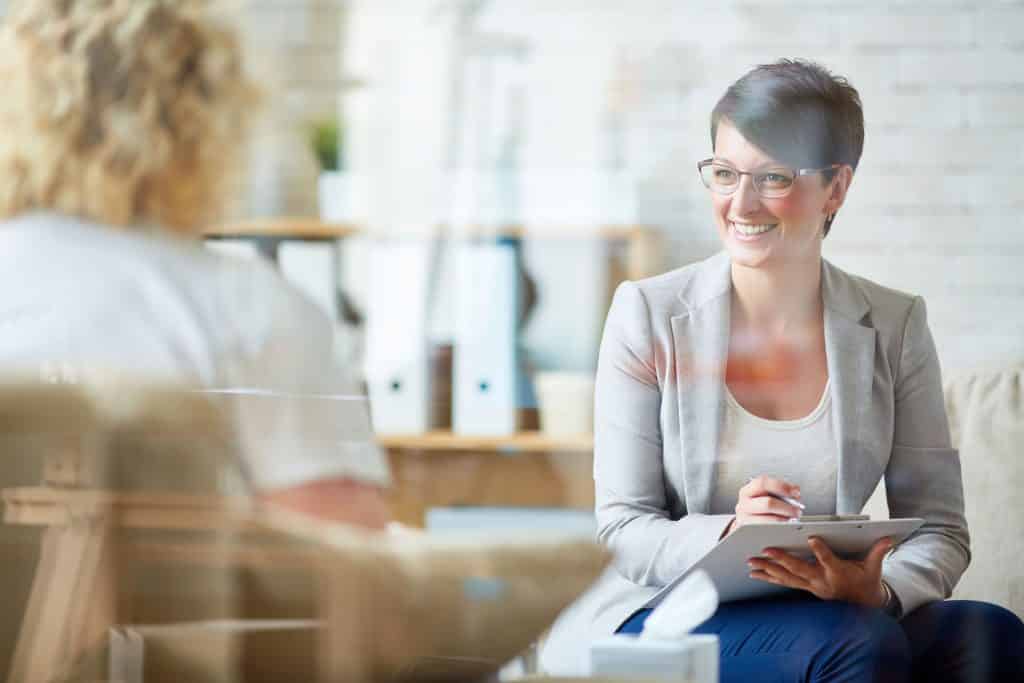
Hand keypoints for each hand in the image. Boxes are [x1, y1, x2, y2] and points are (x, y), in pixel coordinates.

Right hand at [723, 475, 802, 536]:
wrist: (748, 525)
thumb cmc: (761, 509)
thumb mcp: (765, 496)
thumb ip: (778, 492)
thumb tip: (795, 495)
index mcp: (747, 492)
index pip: (762, 484)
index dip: (781, 487)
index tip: (796, 492)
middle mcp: (743, 505)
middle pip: (768, 504)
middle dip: (787, 507)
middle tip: (797, 511)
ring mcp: (745, 520)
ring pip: (770, 520)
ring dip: (785, 520)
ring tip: (793, 520)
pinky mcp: (750, 534)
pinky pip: (770, 532)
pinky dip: (781, 529)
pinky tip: (786, 527)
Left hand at [747, 536, 893, 606]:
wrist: (863, 605)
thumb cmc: (866, 581)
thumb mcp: (874, 568)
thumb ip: (878, 552)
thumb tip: (889, 538)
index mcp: (838, 573)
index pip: (829, 560)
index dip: (821, 550)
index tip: (812, 537)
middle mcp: (822, 581)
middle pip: (800, 569)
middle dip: (782, 560)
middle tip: (766, 550)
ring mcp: (811, 586)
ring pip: (787, 578)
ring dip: (768, 570)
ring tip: (751, 562)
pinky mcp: (805, 588)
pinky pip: (784, 583)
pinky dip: (769, 578)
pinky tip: (754, 573)